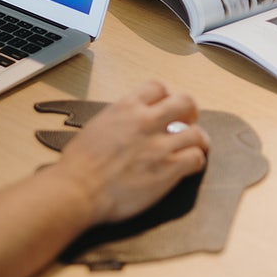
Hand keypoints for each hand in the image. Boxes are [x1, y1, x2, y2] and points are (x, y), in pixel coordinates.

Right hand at [42, 81, 209, 225]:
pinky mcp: (169, 169)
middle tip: (187, 122)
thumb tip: (129, 127)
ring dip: (197, 140)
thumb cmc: (78, 164)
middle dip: (190, 112)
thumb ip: (118, 121)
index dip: (165, 97)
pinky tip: (187, 167)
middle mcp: (145, 121)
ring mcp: (159, 145)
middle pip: (185, 102)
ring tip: (192, 148)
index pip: (157, 87)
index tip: (164, 108)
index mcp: (125, 108)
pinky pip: (196, 158)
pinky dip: (196, 162)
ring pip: (197, 133)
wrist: (79, 189)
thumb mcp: (96, 127)